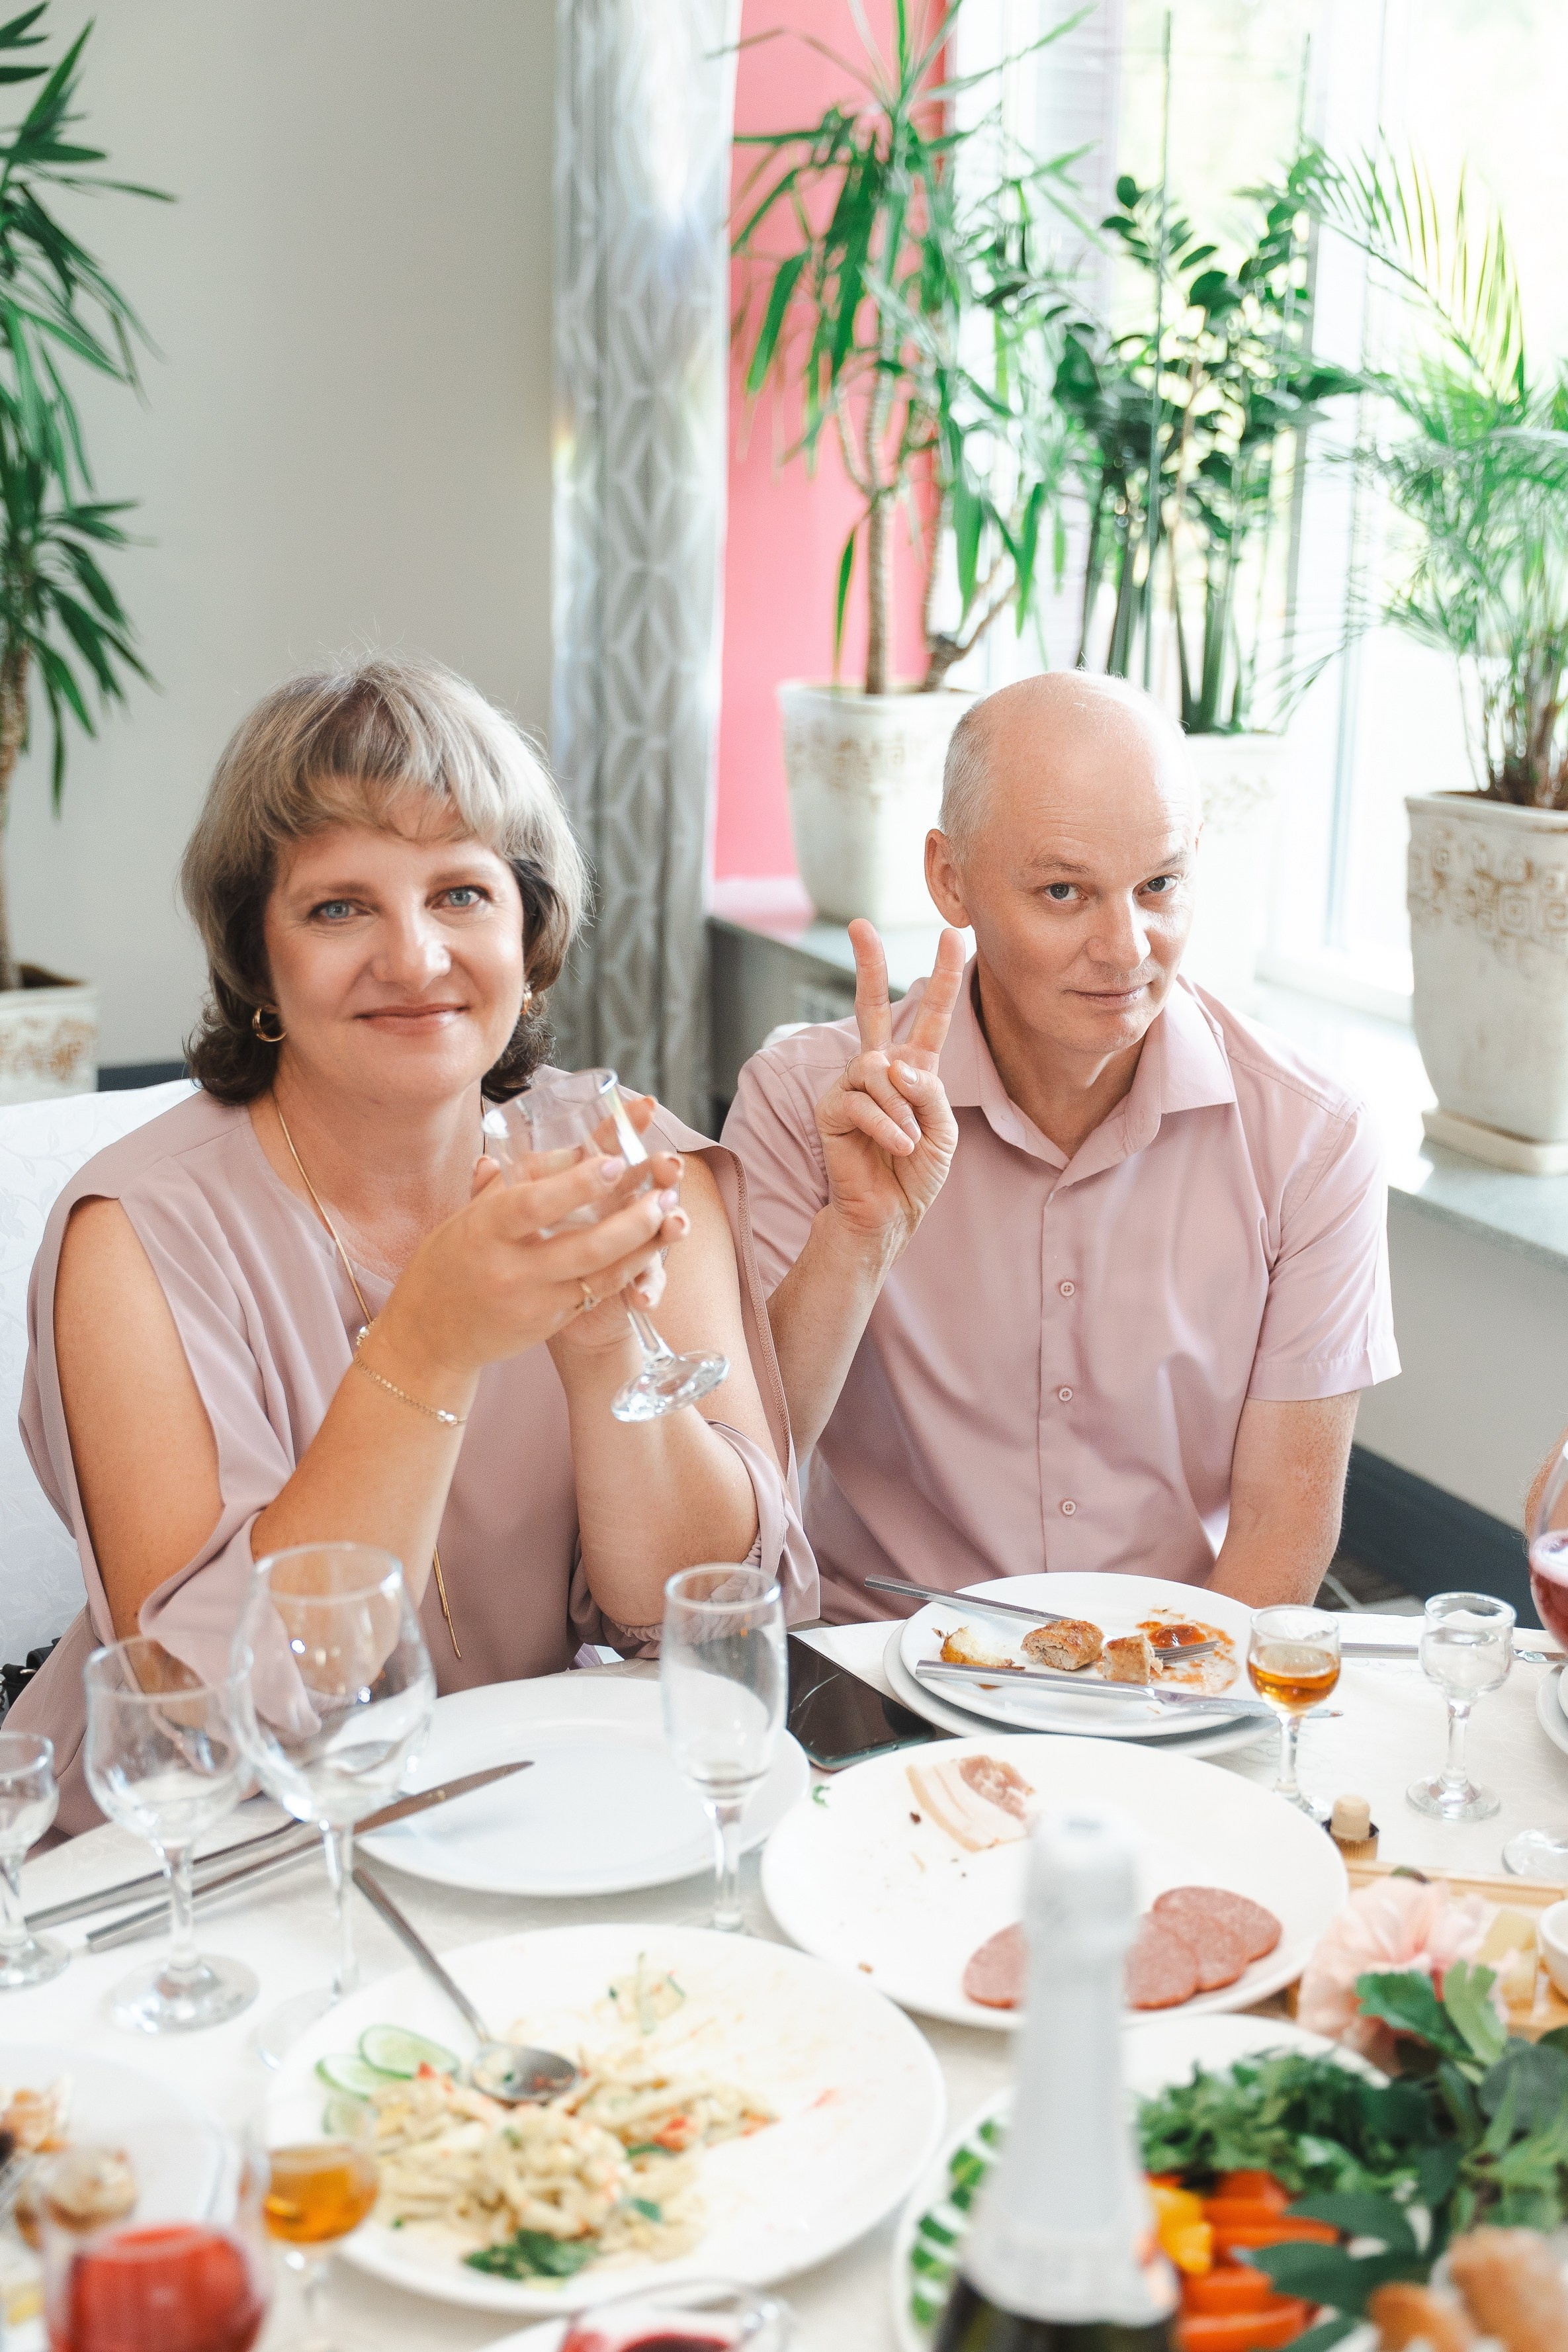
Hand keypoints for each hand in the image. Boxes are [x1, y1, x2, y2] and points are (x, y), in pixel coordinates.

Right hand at [374, 1121, 686, 1388]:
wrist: (430, 1336)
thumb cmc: (446, 1265)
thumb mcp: (461, 1219)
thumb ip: (493, 1186)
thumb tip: (511, 1148)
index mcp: (484, 1230)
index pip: (535, 1204)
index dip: (577, 1184)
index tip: (614, 1162)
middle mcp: (510, 1268)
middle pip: (584, 1245)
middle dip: (631, 1219)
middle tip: (664, 1190)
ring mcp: (533, 1301)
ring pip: (601, 1274)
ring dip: (642, 1245)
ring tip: (671, 1215)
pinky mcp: (550, 1323)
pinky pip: (596, 1294)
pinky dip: (627, 1270)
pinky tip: (650, 1250)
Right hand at [813, 920, 964, 1256]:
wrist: (888, 1212)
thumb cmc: (916, 1171)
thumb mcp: (943, 1130)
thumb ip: (929, 1092)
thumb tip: (894, 1064)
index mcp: (913, 1067)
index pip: (930, 1015)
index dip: (943, 976)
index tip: (952, 935)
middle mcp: (878, 1068)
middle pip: (871, 1006)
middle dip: (868, 964)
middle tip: (859, 925)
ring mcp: (851, 1085)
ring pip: (875, 1068)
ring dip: (900, 1107)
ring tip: (909, 1140)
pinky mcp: (830, 1108)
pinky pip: (861, 1101)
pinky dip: (886, 1126)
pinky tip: (896, 1147)